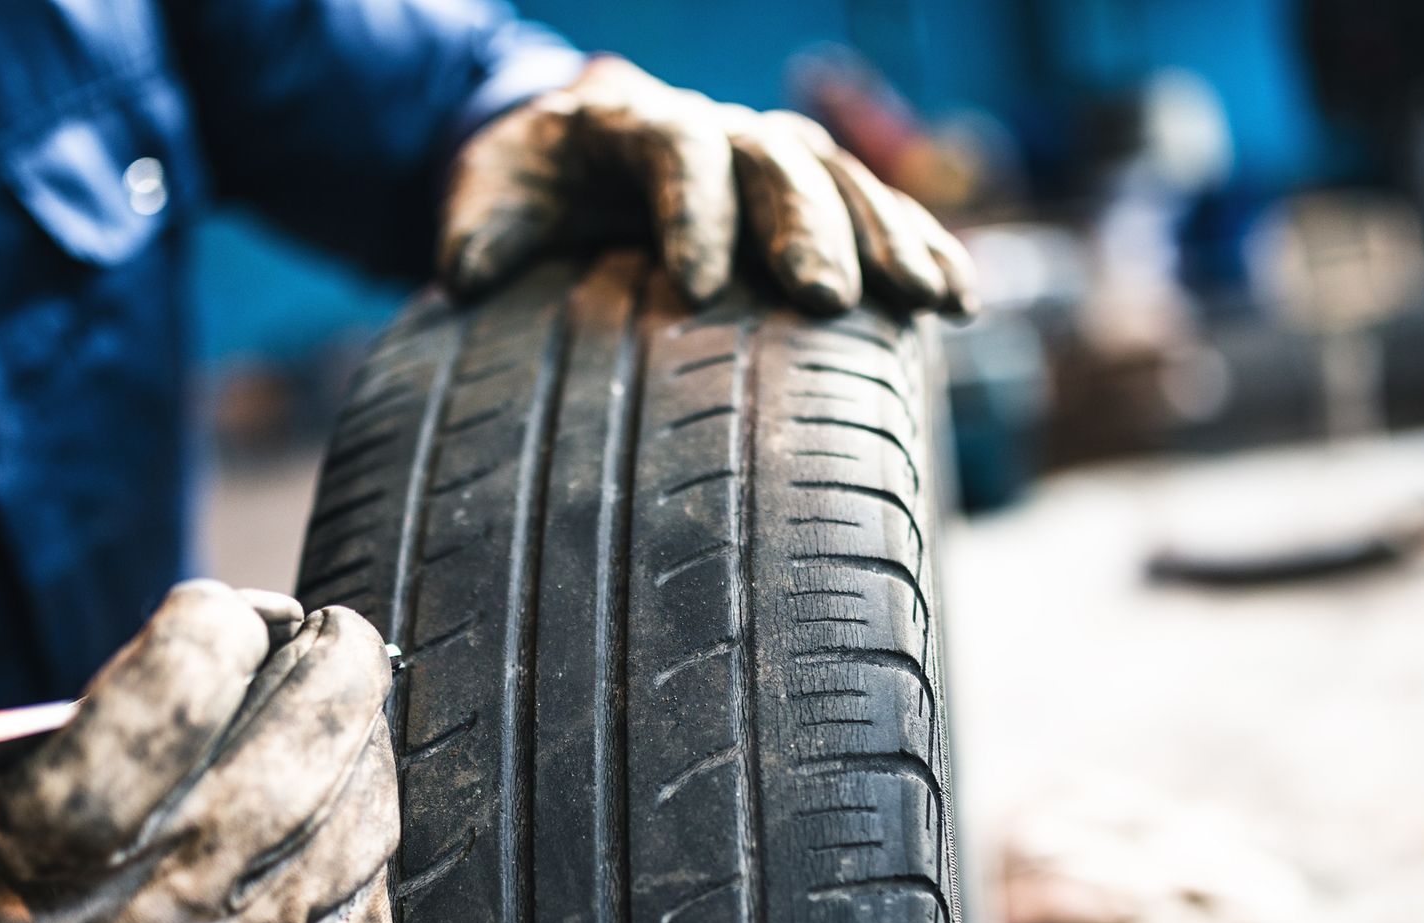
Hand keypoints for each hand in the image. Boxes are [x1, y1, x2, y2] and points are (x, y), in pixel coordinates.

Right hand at [0, 581, 397, 922]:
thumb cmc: (52, 881)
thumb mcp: (23, 782)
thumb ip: (132, 697)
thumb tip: (272, 621)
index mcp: (48, 849)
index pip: (174, 690)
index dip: (215, 626)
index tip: (224, 616)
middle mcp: (150, 919)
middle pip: (299, 742)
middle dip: (335, 662)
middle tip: (335, 637)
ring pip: (363, 806)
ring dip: (359, 748)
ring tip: (326, 734)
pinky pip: (380, 882)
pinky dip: (363, 833)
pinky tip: (328, 826)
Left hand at [439, 57, 976, 315]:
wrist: (575, 155)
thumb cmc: (532, 184)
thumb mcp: (490, 190)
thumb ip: (479, 222)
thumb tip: (467, 267)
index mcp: (637, 121)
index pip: (675, 147)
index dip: (689, 209)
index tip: (692, 286)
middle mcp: (719, 128)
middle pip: (776, 160)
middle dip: (804, 227)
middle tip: (821, 300)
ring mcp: (772, 157)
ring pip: (842, 178)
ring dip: (889, 236)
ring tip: (927, 299)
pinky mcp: (811, 195)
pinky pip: (877, 209)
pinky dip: (919, 245)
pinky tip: (956, 299)